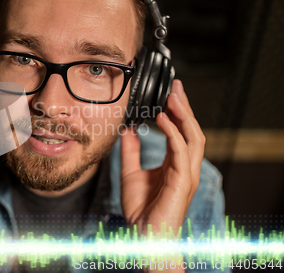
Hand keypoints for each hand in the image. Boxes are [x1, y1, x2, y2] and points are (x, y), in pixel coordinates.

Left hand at [120, 80, 204, 235]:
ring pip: (193, 137)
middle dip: (185, 107)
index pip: (181, 132)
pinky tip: (162, 119)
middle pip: (191, 130)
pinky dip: (173, 132)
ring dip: (184, 115)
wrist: (143, 235)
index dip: (177, 112)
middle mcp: (185, 167)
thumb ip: (131, 151)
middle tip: (176, 86)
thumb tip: (127, 130)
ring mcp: (187, 174)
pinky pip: (181, 151)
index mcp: (175, 164)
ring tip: (173, 96)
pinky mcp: (183, 181)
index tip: (170, 93)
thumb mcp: (130, 172)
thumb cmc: (141, 210)